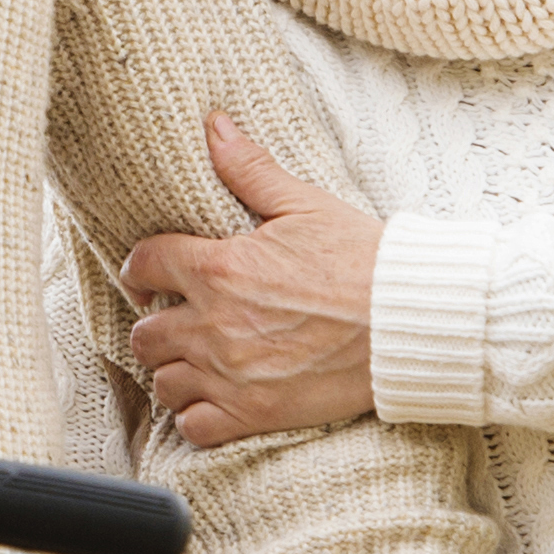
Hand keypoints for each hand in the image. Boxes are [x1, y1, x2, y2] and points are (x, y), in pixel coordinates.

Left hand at [123, 115, 383, 446]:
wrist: (410, 322)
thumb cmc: (364, 261)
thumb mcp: (305, 205)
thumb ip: (250, 169)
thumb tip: (214, 126)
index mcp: (221, 267)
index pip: (145, 263)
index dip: (144, 266)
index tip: (154, 274)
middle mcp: (215, 323)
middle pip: (144, 333)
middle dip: (157, 323)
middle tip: (179, 319)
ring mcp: (231, 374)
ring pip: (163, 382)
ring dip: (174, 370)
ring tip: (196, 360)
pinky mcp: (254, 413)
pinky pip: (194, 426)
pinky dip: (196, 415)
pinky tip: (213, 398)